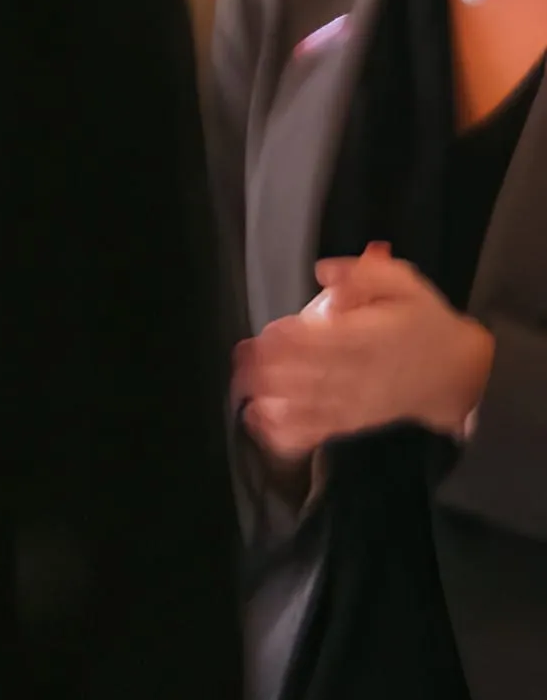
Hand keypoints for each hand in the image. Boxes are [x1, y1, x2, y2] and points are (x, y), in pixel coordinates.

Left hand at [237, 245, 500, 458]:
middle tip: (241, 360)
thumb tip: (324, 271)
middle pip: (301, 372)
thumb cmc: (425, 322)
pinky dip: (284, 427)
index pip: (317, 338)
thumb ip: (363, 273)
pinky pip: (315, 428)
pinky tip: (259, 420)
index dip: (283, 338)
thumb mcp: (404, 283)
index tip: (264, 334)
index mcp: (366, 335)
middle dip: (264, 368)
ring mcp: (353, 400)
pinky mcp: (352, 421)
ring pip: (303, 403)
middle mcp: (357, 370)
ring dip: (267, 396)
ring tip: (242, 387)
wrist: (458, 373)